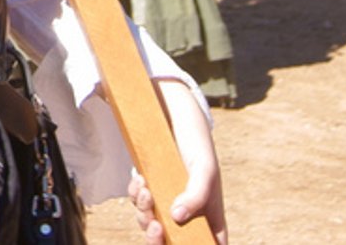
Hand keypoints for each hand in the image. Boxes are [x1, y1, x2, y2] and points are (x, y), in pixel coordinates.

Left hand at [127, 80, 226, 242]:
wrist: (171, 114)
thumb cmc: (196, 144)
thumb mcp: (204, 168)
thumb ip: (197, 194)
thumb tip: (178, 217)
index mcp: (210, 215)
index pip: (208, 244)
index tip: (181, 244)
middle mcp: (189, 212)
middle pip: (173, 241)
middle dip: (158, 239)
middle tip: (154, 227)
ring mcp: (167, 200)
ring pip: (152, 223)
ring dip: (145, 212)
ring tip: (146, 188)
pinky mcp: (150, 188)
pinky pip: (139, 202)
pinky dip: (136, 195)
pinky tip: (140, 180)